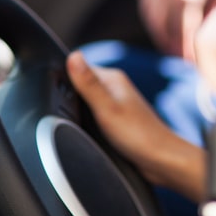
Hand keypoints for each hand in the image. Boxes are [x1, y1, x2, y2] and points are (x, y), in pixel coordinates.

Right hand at [66, 51, 205, 200]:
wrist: (160, 159)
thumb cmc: (139, 135)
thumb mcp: (106, 108)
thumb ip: (88, 83)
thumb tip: (74, 55)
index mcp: (113, 79)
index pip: (77, 68)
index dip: (62, 80)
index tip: (55, 95)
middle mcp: (115, 88)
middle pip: (79, 87)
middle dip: (68, 99)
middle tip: (65, 115)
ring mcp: (116, 104)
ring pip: (85, 103)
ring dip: (77, 112)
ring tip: (77, 125)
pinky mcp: (116, 120)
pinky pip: (93, 117)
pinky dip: (86, 123)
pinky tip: (86, 133)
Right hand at [138, 0, 215, 59]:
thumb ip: (215, 17)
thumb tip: (210, 45)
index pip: (185, 32)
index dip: (190, 51)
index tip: (197, 64)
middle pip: (167, 28)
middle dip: (176, 48)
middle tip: (186, 62)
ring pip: (152, 18)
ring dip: (162, 36)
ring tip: (174, 50)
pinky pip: (147, 5)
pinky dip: (153, 20)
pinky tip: (164, 31)